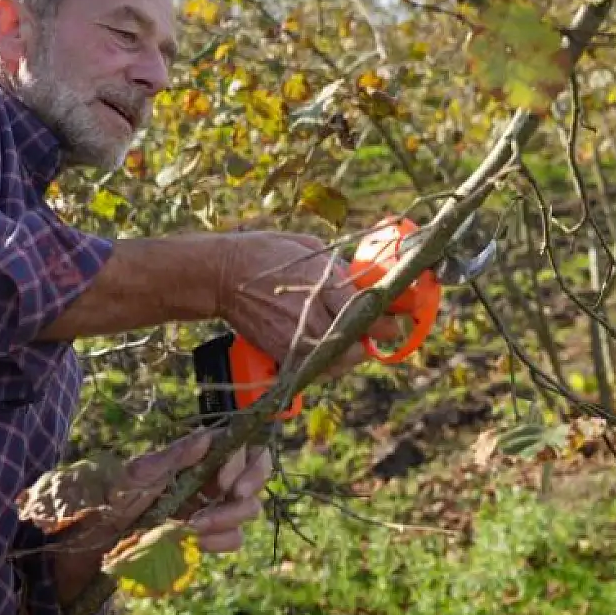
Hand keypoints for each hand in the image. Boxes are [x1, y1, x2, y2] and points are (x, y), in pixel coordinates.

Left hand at [48, 430, 272, 605]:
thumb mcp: (136, 477)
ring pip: (248, 509)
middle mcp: (209, 478)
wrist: (95, 546)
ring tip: (196, 527)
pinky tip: (196, 543)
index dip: (245, 461)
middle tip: (231, 497)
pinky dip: (220, 541)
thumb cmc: (111, 501)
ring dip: (229, 517)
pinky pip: (232, 538)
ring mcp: (212, 508)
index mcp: (196, 456)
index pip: (241, 446)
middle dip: (249, 485)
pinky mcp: (208, 538)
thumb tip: (207, 437)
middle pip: (256, 473)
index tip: (225, 482)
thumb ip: (173, 458)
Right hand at [215, 232, 404, 380]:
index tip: (393, 320)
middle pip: (356, 338)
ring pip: (338, 359)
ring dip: (350, 355)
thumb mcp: (306, 247)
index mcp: (320, 281)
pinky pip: (314, 367)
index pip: (365, 309)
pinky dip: (325, 364)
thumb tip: (358, 281)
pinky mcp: (282, 351)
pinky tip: (328, 353)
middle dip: (372, 338)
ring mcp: (296, 335)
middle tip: (379, 332)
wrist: (222, 275)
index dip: (386, 320)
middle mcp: (312, 312)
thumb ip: (335, 268)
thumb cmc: (264, 253)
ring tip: (354, 345)